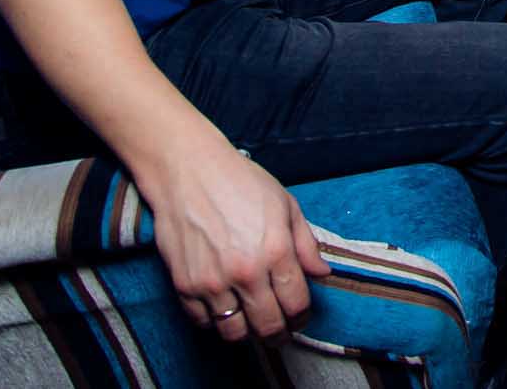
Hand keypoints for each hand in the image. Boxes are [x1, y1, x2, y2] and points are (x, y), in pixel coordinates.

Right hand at [147, 136, 332, 342]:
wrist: (188, 171)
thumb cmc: (240, 182)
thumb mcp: (285, 204)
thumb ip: (306, 244)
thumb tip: (322, 273)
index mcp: (276, 251)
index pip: (296, 304)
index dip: (302, 317)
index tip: (300, 318)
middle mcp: (246, 272)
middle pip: (268, 327)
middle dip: (279, 334)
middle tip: (280, 331)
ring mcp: (213, 282)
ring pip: (234, 333)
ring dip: (247, 333)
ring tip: (251, 322)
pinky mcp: (184, 285)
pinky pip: (202, 323)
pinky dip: (215, 322)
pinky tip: (224, 308)